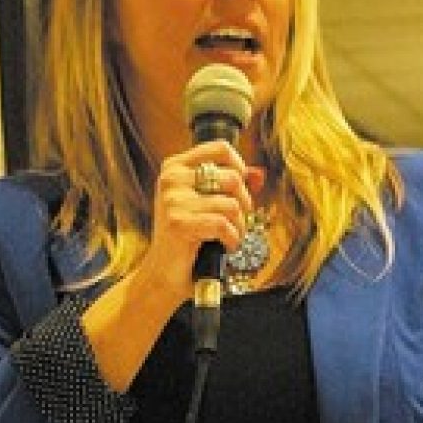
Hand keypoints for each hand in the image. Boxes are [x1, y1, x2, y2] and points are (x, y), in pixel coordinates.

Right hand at [81, 139, 263, 389]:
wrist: (163, 274)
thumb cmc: (188, 238)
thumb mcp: (208, 205)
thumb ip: (233, 187)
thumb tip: (259, 174)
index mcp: (175, 167)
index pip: (220, 148)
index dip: (240, 166)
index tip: (241, 188)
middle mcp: (171, 178)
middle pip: (232, 178)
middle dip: (244, 204)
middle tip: (236, 221)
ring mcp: (172, 200)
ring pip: (232, 204)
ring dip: (239, 226)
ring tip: (229, 236)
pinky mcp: (178, 222)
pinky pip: (224, 224)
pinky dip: (232, 239)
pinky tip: (224, 246)